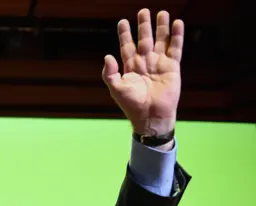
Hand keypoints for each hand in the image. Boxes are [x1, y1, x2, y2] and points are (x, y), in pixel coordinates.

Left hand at [102, 9, 183, 135]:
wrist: (150, 116)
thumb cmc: (131, 104)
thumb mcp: (116, 89)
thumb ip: (109, 73)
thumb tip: (107, 56)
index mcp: (130, 66)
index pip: (126, 46)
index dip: (125, 34)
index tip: (122, 21)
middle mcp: (145, 62)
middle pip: (144, 39)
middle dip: (144, 25)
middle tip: (143, 11)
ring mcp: (159, 63)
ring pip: (161, 40)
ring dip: (161, 27)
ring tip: (162, 13)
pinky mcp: (172, 67)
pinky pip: (175, 48)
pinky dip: (177, 36)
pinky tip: (177, 23)